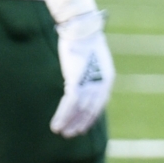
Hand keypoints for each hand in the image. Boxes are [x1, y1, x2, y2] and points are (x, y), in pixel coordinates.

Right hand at [50, 7, 114, 136]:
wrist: (81, 28)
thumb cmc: (84, 40)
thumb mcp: (90, 60)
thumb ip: (88, 74)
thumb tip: (79, 81)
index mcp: (107, 78)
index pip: (100, 104)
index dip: (90, 117)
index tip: (82, 126)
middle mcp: (102, 84)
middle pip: (91, 110)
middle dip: (80, 123)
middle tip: (70, 134)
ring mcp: (90, 83)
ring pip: (80, 110)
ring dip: (70, 123)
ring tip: (62, 132)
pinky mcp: (77, 81)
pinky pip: (70, 104)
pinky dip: (62, 116)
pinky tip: (56, 125)